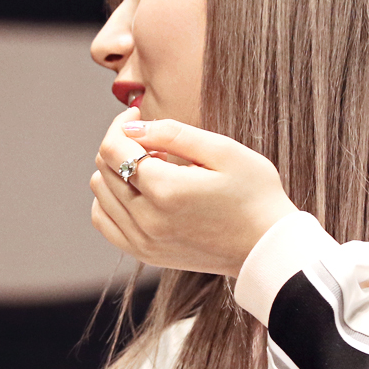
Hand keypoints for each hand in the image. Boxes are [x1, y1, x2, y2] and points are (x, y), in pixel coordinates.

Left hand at [90, 109, 298, 276]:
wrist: (268, 247)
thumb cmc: (255, 194)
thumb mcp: (223, 151)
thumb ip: (173, 134)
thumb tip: (132, 126)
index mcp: (166, 191)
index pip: (113, 149)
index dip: (120, 124)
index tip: (136, 114)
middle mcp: (147, 220)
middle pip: (104, 169)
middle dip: (121, 144)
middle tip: (153, 141)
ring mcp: (144, 242)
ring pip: (100, 193)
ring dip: (117, 171)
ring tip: (152, 167)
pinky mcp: (145, 254)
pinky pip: (105, 221)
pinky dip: (110, 200)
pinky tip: (136, 190)